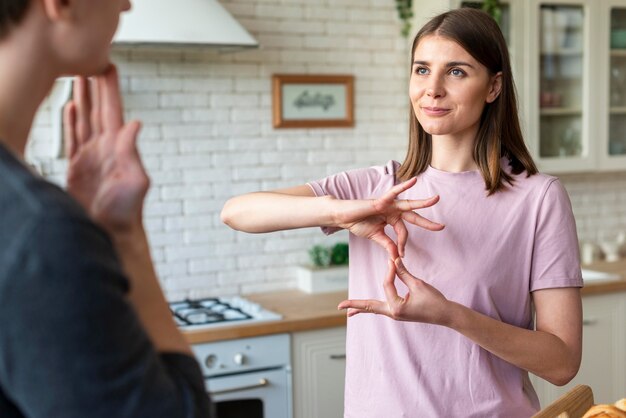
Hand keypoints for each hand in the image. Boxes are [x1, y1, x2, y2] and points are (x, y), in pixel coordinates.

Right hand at [64, 64, 146, 235]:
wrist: (112, 233)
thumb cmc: (127, 212)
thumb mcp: (135, 181)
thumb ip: (132, 152)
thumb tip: (135, 123)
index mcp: (119, 147)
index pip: (113, 111)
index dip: (110, 89)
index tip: (107, 66)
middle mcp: (105, 148)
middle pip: (98, 110)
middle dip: (94, 86)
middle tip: (89, 61)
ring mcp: (91, 156)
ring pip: (85, 120)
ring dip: (81, 98)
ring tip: (76, 77)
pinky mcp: (78, 168)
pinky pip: (73, 138)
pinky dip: (71, 122)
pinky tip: (71, 107)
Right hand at [335, 177, 443, 258]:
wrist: (343, 217)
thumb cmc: (358, 223)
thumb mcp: (376, 236)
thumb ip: (388, 244)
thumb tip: (397, 256)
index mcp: (392, 219)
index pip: (403, 232)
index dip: (403, 244)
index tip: (401, 256)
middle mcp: (393, 210)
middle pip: (413, 217)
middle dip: (427, 222)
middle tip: (442, 227)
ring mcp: (388, 204)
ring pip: (408, 204)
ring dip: (423, 202)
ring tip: (436, 199)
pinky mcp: (380, 200)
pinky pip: (394, 192)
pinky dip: (404, 186)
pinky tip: (414, 180)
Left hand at [338, 258, 450, 324]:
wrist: (446, 315)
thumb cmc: (434, 300)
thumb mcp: (418, 284)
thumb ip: (403, 273)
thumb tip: (392, 260)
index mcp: (397, 308)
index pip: (387, 284)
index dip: (390, 270)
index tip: (393, 259)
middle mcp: (393, 313)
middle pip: (370, 307)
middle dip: (355, 305)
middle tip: (340, 306)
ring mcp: (395, 314)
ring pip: (375, 309)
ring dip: (362, 307)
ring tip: (348, 310)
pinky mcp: (399, 313)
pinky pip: (382, 309)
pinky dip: (373, 307)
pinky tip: (366, 308)